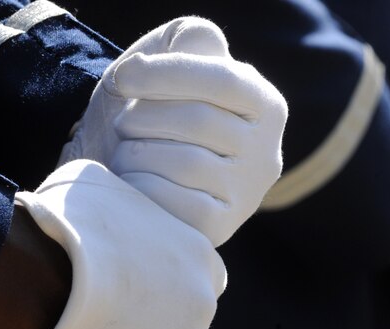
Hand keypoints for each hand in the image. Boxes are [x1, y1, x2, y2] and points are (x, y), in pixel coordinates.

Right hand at [0, 160, 225, 328]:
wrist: (41, 277)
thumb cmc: (60, 226)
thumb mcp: (95, 186)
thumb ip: (117, 202)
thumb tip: (98, 210)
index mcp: (198, 255)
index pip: (188, 279)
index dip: (153, 290)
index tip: (120, 295)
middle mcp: (206, 301)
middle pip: (178, 324)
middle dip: (144, 328)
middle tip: (97, 326)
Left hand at [60, 17, 288, 245]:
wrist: (132, 172)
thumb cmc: (152, 111)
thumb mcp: (170, 62)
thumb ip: (191, 39)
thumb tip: (200, 48)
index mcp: (265, 104)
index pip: (222, 78)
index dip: (166, 74)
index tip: (123, 78)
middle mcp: (267, 151)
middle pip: (200, 121)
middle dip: (145, 116)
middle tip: (122, 122)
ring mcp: (247, 194)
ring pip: (186, 164)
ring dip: (138, 152)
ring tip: (125, 151)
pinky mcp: (221, 228)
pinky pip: (177, 205)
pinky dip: (141, 188)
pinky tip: (132, 181)